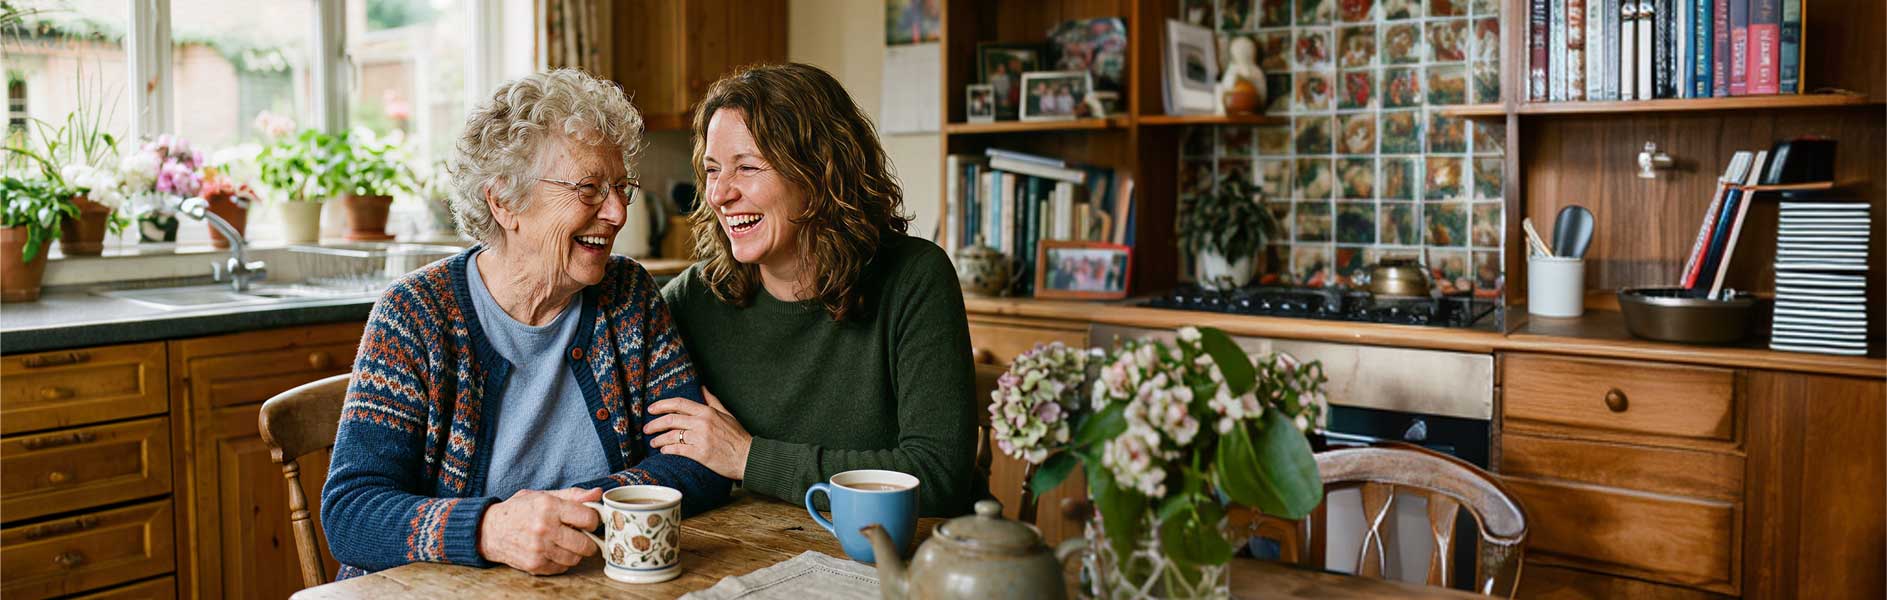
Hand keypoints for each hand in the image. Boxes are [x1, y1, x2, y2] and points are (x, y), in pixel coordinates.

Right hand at [477, 487, 601, 574]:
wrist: (489, 530)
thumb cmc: (519, 510)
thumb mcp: (543, 495)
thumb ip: (572, 495)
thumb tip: (597, 494)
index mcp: (548, 506)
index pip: (588, 518)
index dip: (592, 520)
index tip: (588, 521)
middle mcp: (544, 528)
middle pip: (585, 544)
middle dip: (588, 541)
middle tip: (581, 536)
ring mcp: (539, 549)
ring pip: (575, 558)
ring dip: (575, 552)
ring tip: (566, 543)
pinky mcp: (534, 565)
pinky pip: (561, 568)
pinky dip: (562, 561)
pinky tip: (554, 551)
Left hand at [645, 387, 752, 479]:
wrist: (748, 457)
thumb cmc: (738, 436)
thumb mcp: (727, 414)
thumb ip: (712, 401)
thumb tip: (702, 388)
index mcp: (707, 412)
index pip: (679, 403)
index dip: (662, 405)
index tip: (651, 409)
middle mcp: (702, 423)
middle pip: (671, 419)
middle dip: (655, 424)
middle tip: (647, 428)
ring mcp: (701, 438)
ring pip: (672, 436)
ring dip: (659, 439)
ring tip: (653, 442)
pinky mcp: (700, 454)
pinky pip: (678, 450)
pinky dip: (667, 450)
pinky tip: (664, 451)